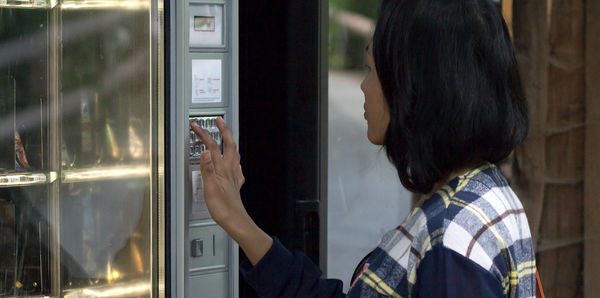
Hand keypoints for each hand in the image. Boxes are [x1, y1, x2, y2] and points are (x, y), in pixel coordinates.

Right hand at [190, 118, 271, 264]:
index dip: (204, 134)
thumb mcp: (210, 188)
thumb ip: (207, 169)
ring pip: (234, 154)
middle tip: (219, 120)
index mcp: (223, 168)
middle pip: (229, 145)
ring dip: (230, 142)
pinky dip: (234, 159)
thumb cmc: (223, 208)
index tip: (196, 126)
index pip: (212, 146)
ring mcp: (234, 176)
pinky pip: (237, 167)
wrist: (235, 221)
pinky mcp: (235, 184)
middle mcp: (230, 170)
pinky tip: (234, 163)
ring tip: (227, 136)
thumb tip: (205, 151)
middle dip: (224, 131)